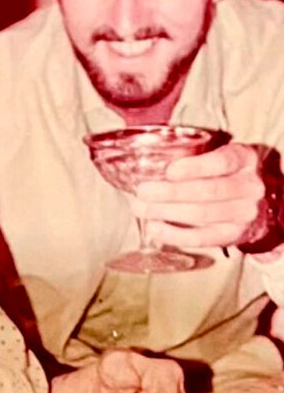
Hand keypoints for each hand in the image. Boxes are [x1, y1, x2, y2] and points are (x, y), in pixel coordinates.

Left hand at [132, 142, 264, 249]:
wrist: (252, 200)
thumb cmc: (222, 171)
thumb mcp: (216, 154)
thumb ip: (192, 155)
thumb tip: (148, 162)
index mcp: (244, 159)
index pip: (222, 161)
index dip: (196, 167)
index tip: (169, 171)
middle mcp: (250, 187)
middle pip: (209, 191)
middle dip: (171, 192)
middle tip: (141, 191)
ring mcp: (244, 214)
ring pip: (203, 214)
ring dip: (167, 212)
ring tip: (140, 209)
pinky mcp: (233, 236)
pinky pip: (202, 238)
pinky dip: (175, 234)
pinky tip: (154, 228)